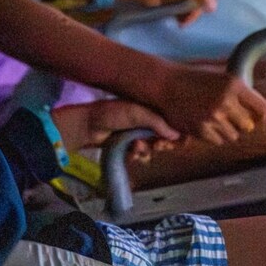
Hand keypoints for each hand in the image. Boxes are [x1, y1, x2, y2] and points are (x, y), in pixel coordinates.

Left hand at [52, 100, 178, 155]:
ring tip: (137, 147)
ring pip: (151, 149)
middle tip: (158, 146)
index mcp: (150, 110)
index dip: (175, 134)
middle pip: (163, 138)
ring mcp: (136, 135)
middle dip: (161, 144)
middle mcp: (145, 122)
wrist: (88, 125)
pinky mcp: (127, 147)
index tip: (177, 141)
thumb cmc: (112, 113)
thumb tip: (177, 135)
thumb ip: (157, 122)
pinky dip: (136, 156)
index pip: (170, 123)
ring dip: (146, 150)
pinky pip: (138, 156)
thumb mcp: (137, 113)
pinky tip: (131, 153)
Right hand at [155, 67, 265, 145]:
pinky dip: (213, 136)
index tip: (257, 119)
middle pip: (248, 126)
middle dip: (241, 124)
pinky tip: (204, 124)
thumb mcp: (220, 79)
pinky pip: (218, 141)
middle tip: (230, 119)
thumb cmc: (194, 80)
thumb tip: (258, 117)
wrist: (165, 84)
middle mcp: (226, 100)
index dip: (260, 117)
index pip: (262, 109)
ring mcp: (214, 116)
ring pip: (233, 136)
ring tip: (214, 120)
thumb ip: (239, 94)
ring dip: (226, 131)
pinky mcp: (201, 129)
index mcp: (234, 84)